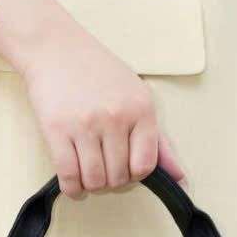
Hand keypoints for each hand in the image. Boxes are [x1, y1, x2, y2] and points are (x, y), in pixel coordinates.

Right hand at [0, 0, 185, 197]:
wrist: (55, 48)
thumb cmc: (99, 73)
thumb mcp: (138, 97)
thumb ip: (159, 140)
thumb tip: (180, 178)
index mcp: (141, 109)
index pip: (145, 165)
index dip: (135, 175)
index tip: (126, 169)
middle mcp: (116, 117)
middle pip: (119, 176)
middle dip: (112, 181)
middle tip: (104, 170)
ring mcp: (85, 124)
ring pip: (94, 179)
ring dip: (92, 186)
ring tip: (89, 176)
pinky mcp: (56, 130)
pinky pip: (68, 175)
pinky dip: (71, 188)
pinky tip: (73, 185)